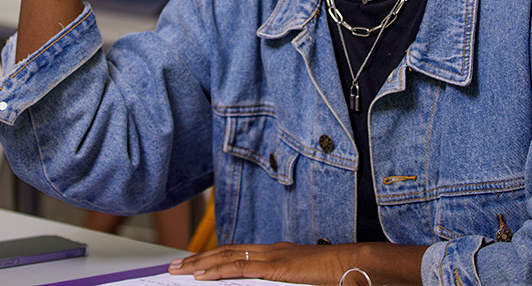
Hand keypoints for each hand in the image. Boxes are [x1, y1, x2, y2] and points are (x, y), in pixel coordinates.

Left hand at [169, 242, 425, 285]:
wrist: (358, 264)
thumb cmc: (339, 275)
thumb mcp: (305, 280)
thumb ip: (288, 281)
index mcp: (278, 252)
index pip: (237, 252)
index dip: (212, 256)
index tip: (193, 263)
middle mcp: (271, 249)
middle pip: (225, 251)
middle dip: (197, 258)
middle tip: (173, 265)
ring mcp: (273, 256)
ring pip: (226, 257)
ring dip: (199, 264)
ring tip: (178, 270)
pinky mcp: (276, 267)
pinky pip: (240, 269)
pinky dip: (217, 271)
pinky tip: (201, 275)